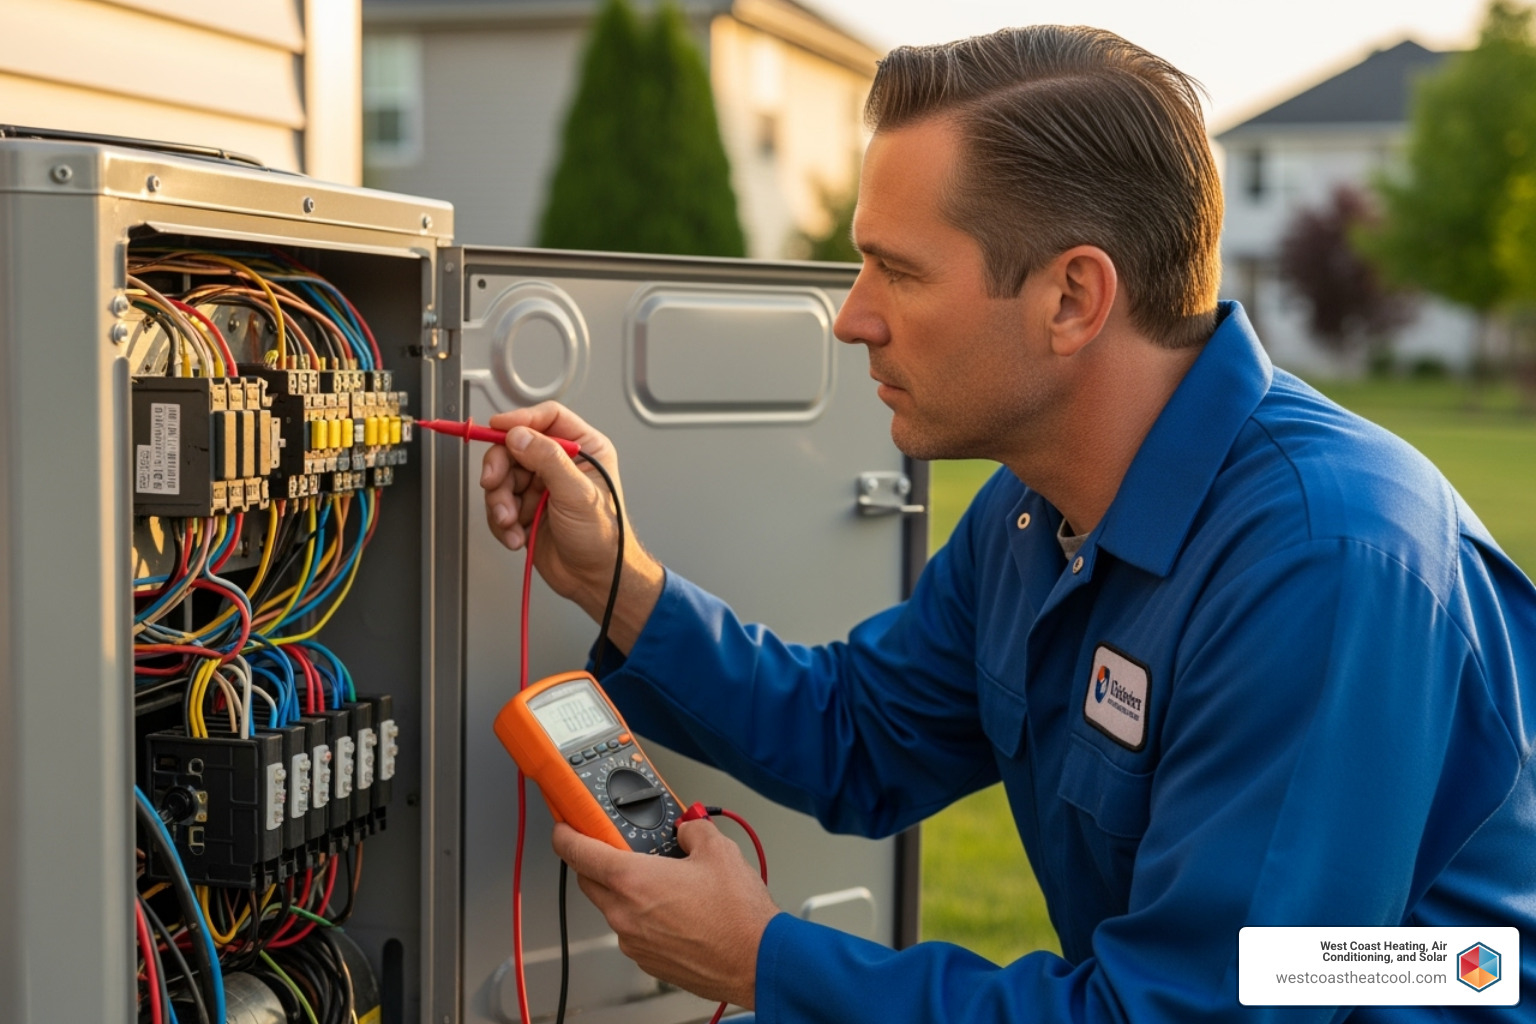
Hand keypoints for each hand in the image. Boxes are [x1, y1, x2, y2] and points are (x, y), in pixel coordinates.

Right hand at [479, 402, 662, 650]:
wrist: (595, 580)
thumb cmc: (604, 538)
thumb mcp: (577, 494)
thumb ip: (547, 460)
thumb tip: (519, 435)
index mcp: (584, 450)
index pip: (548, 419)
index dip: (520, 420)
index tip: (497, 427)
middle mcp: (561, 464)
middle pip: (515, 447)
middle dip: (500, 469)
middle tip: (493, 484)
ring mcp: (542, 487)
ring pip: (503, 477)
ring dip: (499, 501)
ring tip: (510, 522)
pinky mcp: (526, 509)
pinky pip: (499, 504)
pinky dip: (501, 522)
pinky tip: (516, 536)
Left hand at [552, 819, 778, 1007]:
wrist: (757, 961)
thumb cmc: (737, 915)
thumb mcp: (718, 851)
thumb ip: (692, 830)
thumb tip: (687, 829)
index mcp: (632, 880)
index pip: (577, 852)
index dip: (566, 834)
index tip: (564, 827)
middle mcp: (624, 914)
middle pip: (590, 880)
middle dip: (598, 861)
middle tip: (621, 848)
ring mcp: (634, 942)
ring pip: (614, 907)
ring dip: (627, 892)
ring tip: (666, 882)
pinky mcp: (649, 962)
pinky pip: (634, 931)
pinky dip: (645, 917)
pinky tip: (678, 910)